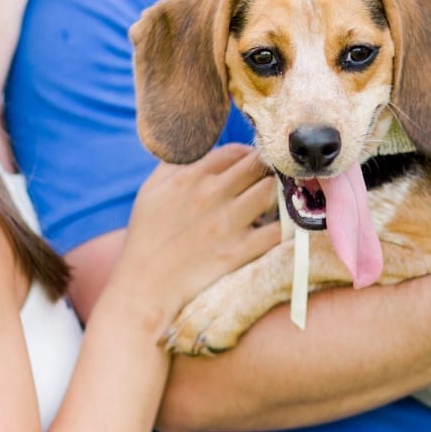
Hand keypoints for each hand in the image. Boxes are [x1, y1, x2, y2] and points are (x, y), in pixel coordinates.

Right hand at [108, 144, 279, 324]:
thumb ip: (174, 164)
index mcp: (191, 177)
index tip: (250, 167)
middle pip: (258, 166)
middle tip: (270, 180)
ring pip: (271, 191)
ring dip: (277, 194)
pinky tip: (280, 226)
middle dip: (266, 170)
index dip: (247, 156)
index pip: (235, 151)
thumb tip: (195, 146)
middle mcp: (212, 194)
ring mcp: (228, 222)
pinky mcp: (239, 250)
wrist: (146, 284)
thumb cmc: (146, 236)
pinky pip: (276, 230)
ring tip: (275, 201)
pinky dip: (284, 226)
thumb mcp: (151, 190)